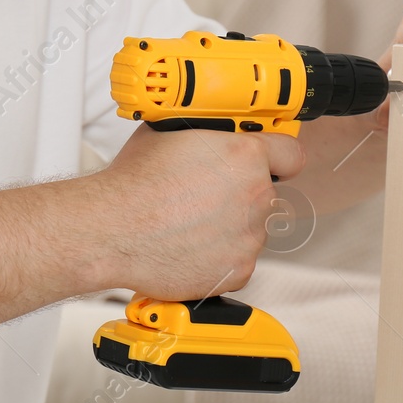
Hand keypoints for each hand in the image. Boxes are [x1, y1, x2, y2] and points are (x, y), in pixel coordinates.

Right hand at [99, 124, 303, 299]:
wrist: (112, 231)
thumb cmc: (133, 185)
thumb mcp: (169, 133)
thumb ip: (204, 133)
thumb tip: (206, 131)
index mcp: (245, 156)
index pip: (290, 153)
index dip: (277, 155)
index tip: (271, 160)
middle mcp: (256, 196)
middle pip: (264, 193)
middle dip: (240, 193)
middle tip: (204, 194)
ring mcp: (249, 237)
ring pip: (250, 229)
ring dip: (228, 226)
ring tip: (188, 222)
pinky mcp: (237, 271)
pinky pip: (237, 261)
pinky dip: (217, 257)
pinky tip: (188, 245)